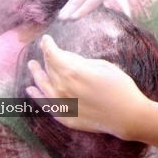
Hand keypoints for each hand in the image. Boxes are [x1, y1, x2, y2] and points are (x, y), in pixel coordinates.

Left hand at [26, 35, 147, 137]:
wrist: (128, 116)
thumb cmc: (121, 87)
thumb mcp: (104, 67)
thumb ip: (82, 62)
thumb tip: (69, 59)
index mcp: (73, 72)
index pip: (54, 55)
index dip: (48, 46)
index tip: (46, 39)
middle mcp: (63, 87)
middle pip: (49, 69)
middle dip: (46, 58)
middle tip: (44, 50)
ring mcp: (62, 104)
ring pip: (43, 85)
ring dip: (37, 74)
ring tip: (32, 65)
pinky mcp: (65, 117)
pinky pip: (46, 105)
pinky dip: (37, 96)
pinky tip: (30, 89)